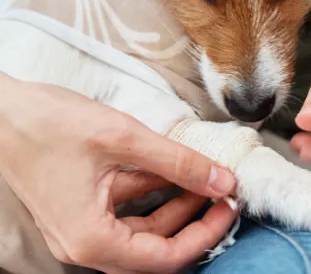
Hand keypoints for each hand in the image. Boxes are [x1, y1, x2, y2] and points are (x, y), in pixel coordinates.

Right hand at [0, 73, 236, 273]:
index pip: (164, 258)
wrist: (2, 109)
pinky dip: (153, 189)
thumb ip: (177, 162)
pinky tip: (174, 167)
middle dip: (194, 219)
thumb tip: (222, 180)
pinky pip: (127, 206)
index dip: (204, 234)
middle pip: (156, 245)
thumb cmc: (51, 123)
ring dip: (176, 203)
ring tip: (206, 176)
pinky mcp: (83, 204)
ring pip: (144, 225)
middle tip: (223, 190)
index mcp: (91, 239)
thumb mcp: (124, 139)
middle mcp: (86, 242)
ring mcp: (83, 224)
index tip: (229, 206)